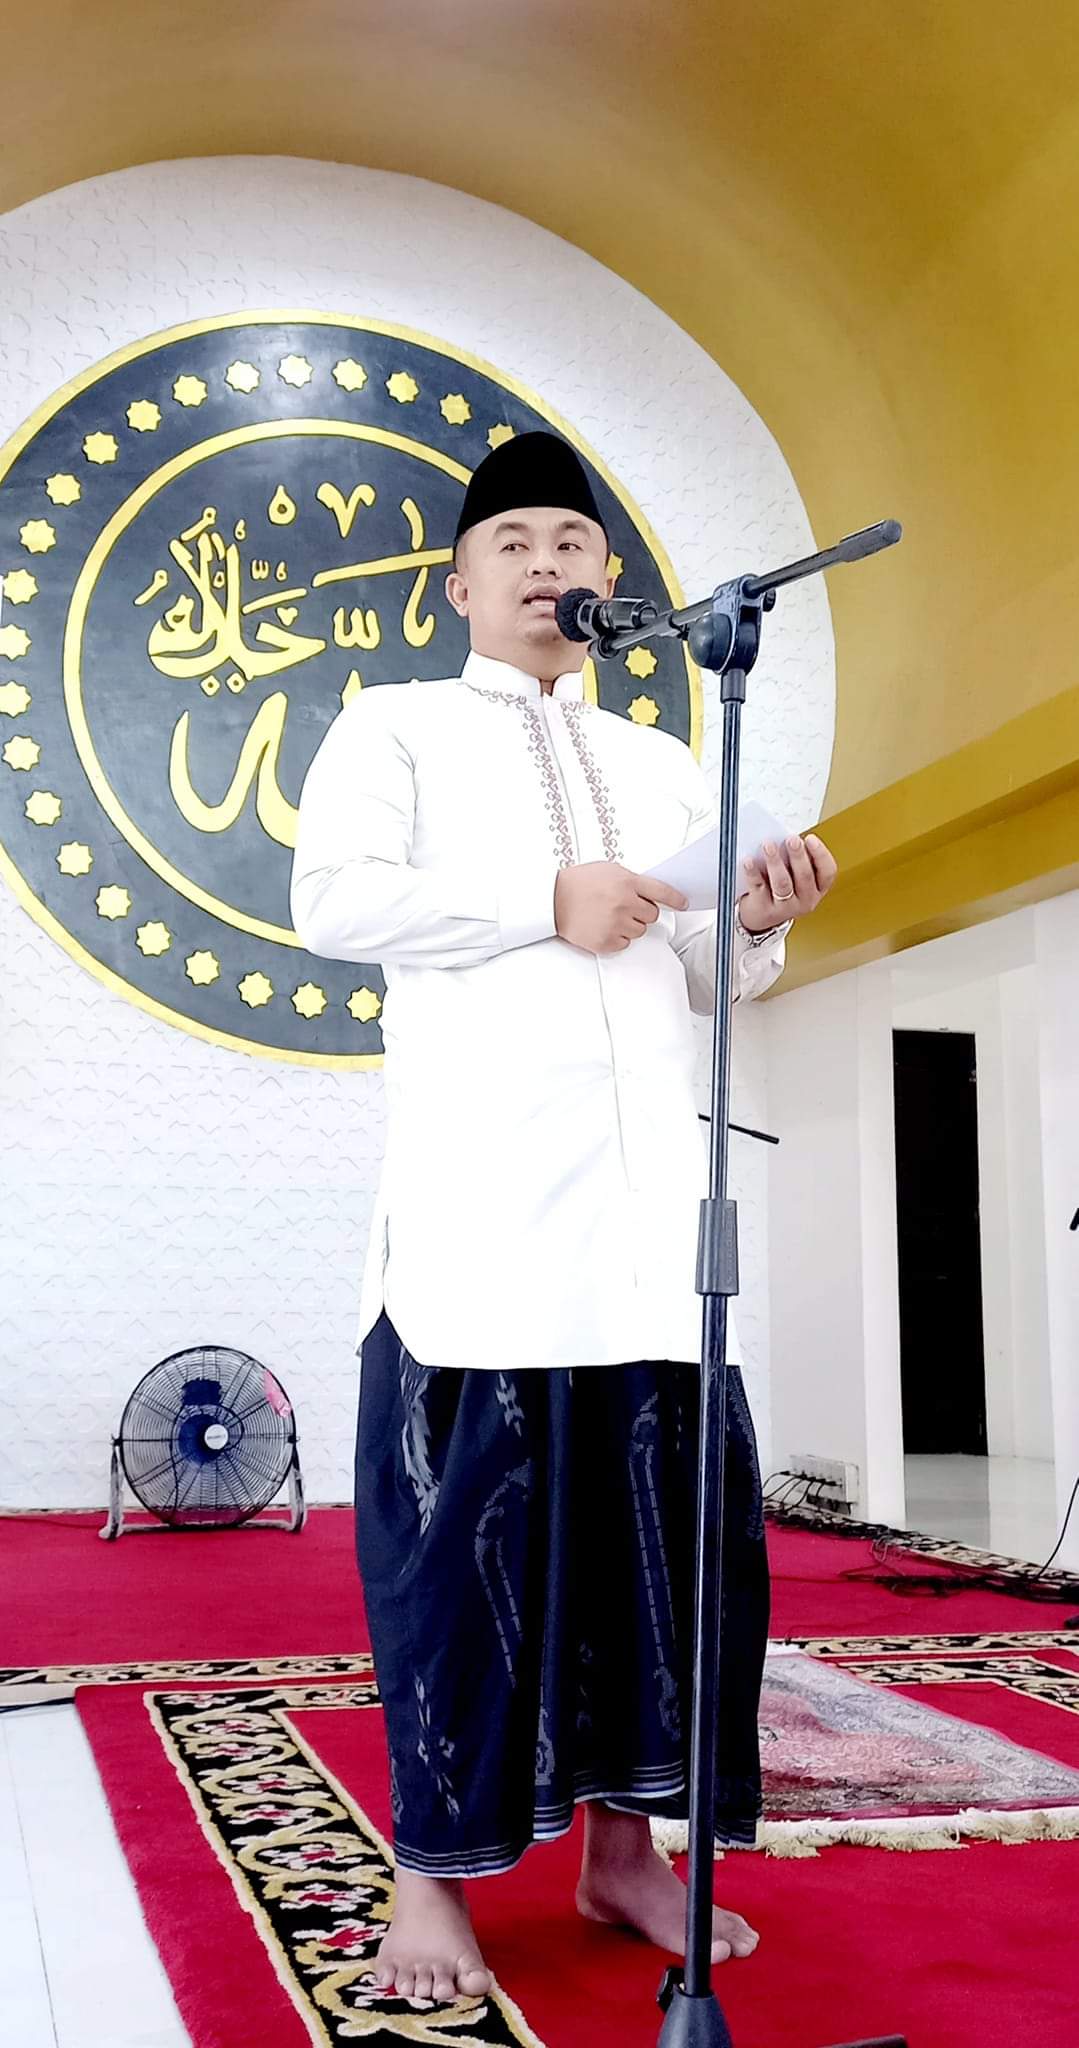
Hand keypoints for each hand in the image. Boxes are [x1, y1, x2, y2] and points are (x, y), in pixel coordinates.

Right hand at [554, 862, 687, 954]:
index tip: (684, 903)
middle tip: (622, 906)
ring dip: (629, 925)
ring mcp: (615, 924)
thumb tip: (650, 891)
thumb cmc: (578, 883)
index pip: (662, 892)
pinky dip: (616, 937)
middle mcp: (624, 903)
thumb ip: (631, 879)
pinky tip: (601, 926)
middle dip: (641, 911)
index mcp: (627, 883)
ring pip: (640, 931)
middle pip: (652, 915)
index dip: (676, 899)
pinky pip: (625, 944)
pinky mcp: (606, 942)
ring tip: (608, 916)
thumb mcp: (608, 870)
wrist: (551, 901)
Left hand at [739, 833, 836, 933]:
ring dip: (776, 862)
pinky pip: (759, 888)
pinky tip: (749, 861)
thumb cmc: (779, 888)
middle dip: (798, 855)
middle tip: (791, 839)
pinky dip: (753, 872)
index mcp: (818, 888)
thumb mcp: (794, 875)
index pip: (828, 871)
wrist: (760, 916)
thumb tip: (783, 839)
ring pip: (783, 883)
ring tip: (768, 846)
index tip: (810, 838)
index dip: (821, 854)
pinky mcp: (765, 909)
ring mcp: (786, 907)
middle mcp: (806, 900)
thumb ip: (794, 859)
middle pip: (804, 876)